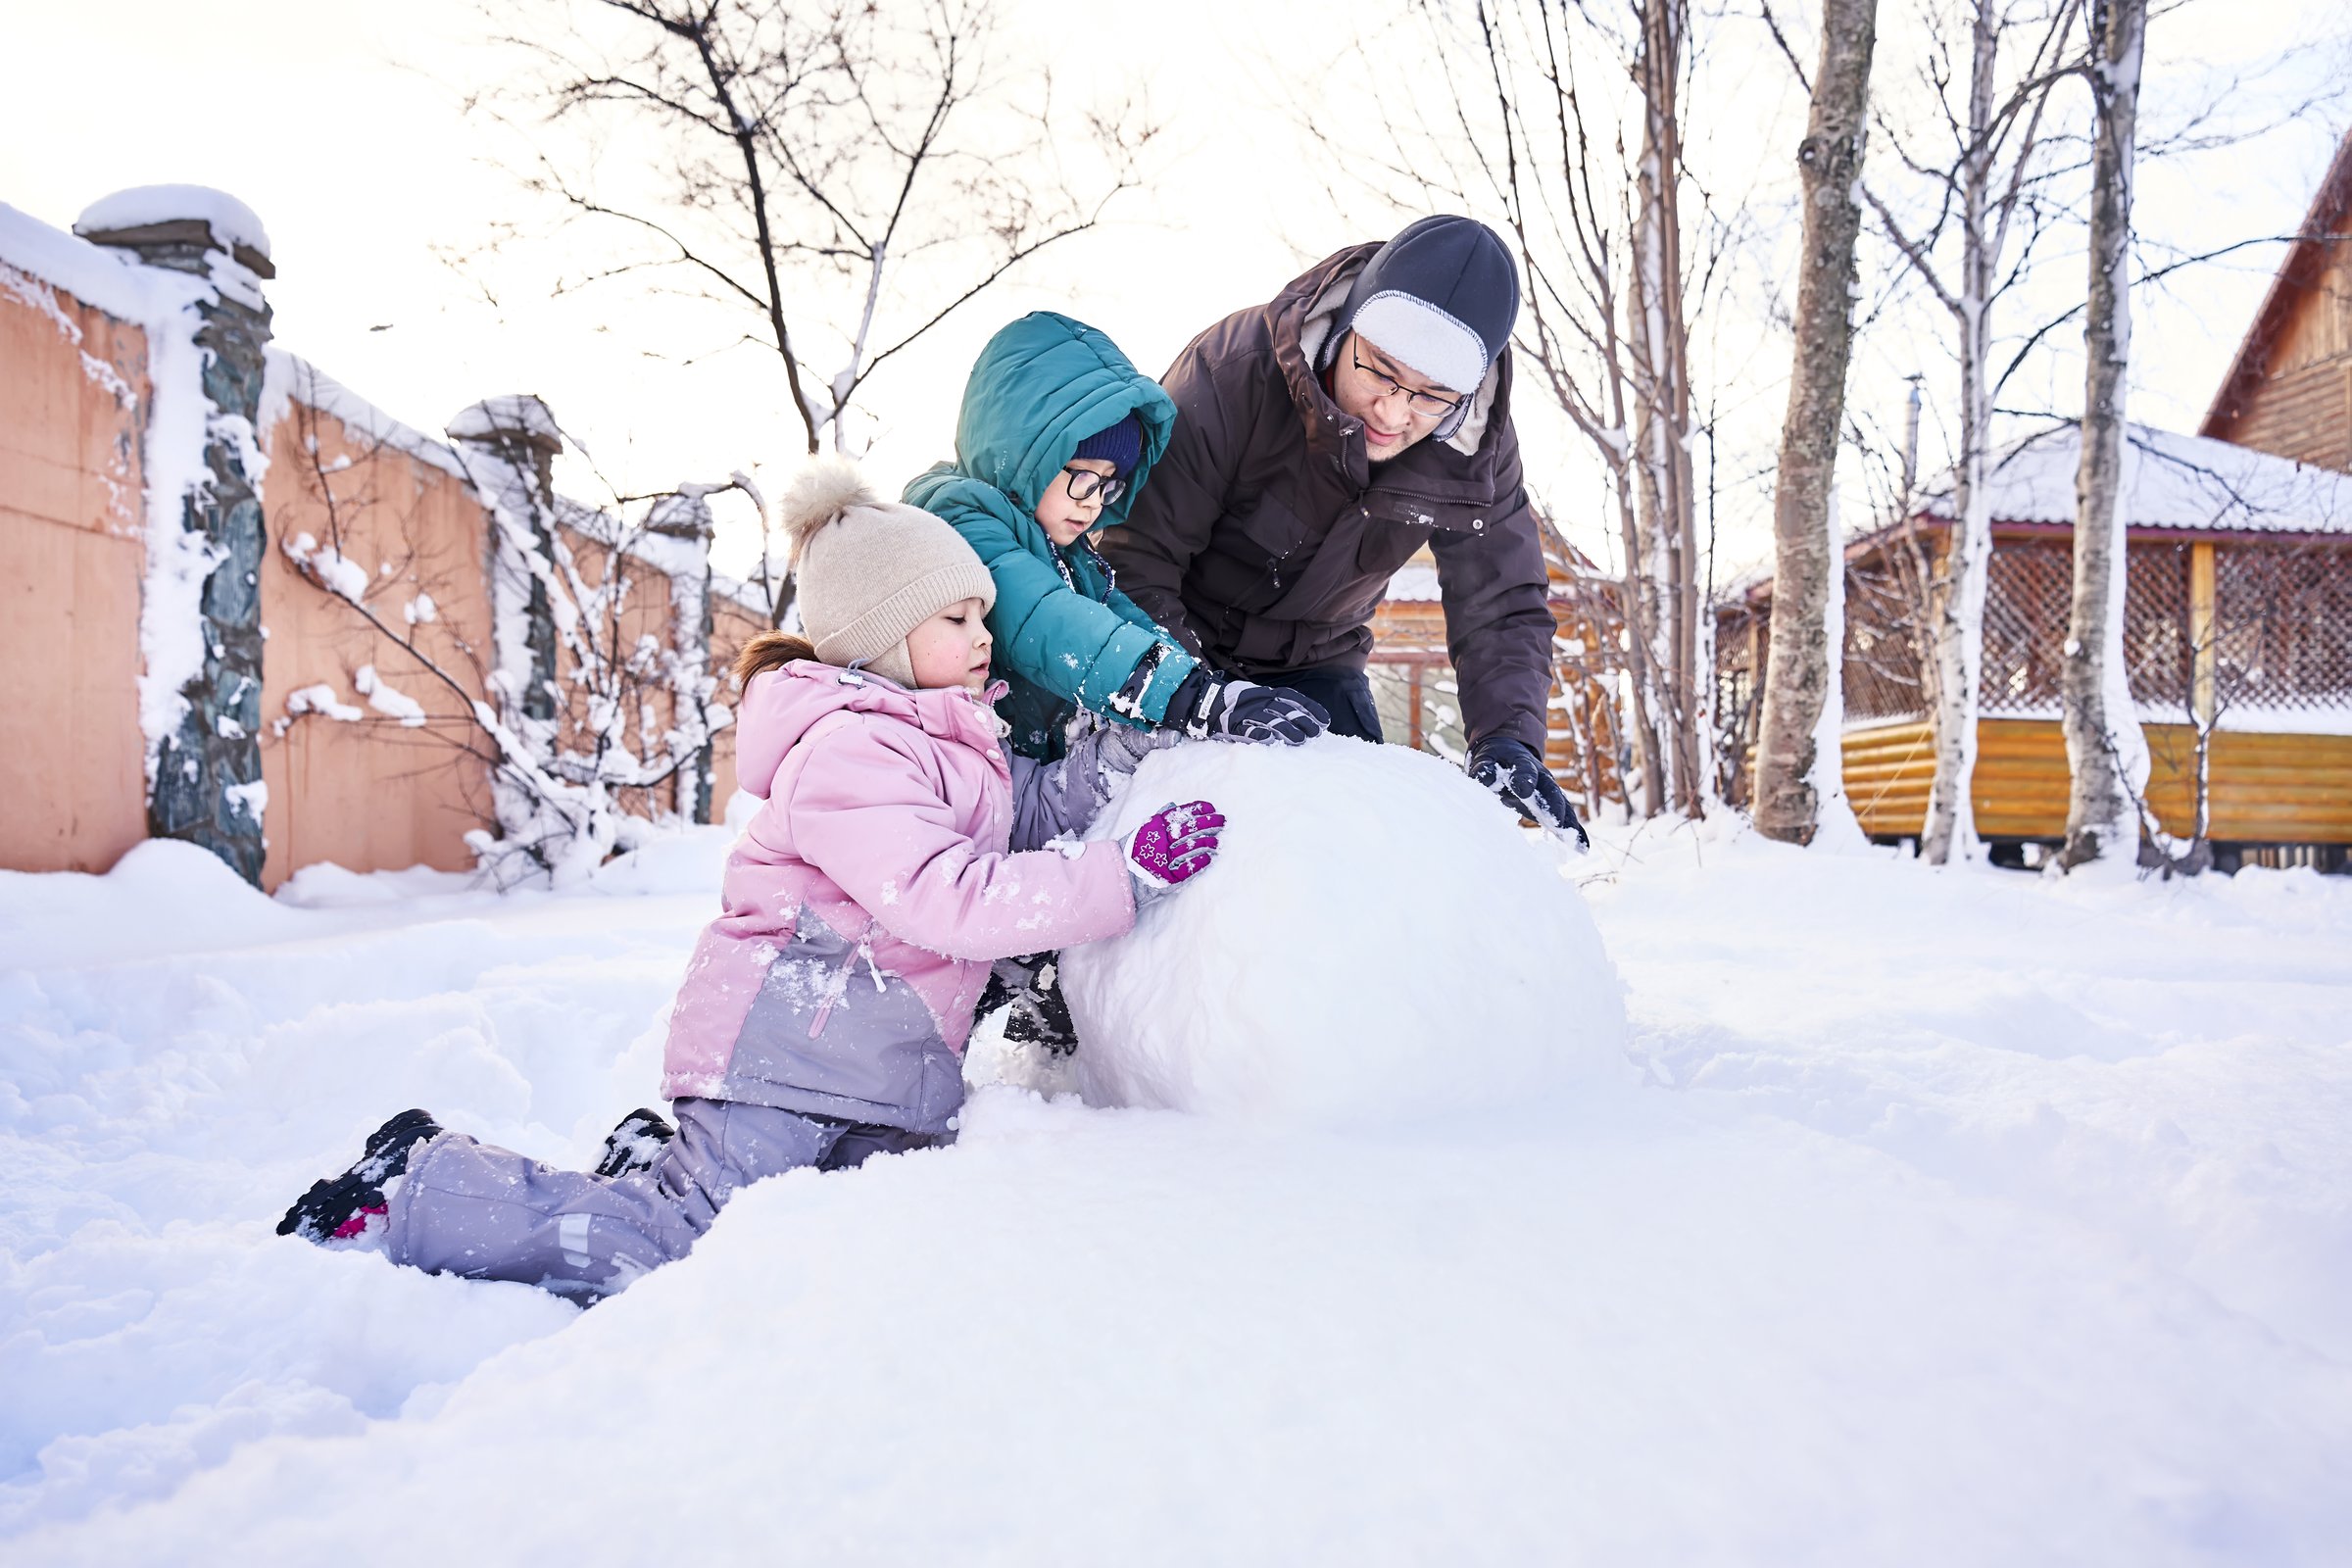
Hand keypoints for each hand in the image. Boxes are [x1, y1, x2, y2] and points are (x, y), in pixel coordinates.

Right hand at [1123, 799, 1224, 901]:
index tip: (1211, 808)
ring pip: (1190, 847)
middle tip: (1222, 821)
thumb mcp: (1145, 830)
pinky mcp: (1168, 876)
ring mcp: (1165, 858)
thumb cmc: (1136, 851)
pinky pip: (1186, 868)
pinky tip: (1208, 858)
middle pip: (1189, 829)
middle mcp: (1161, 840)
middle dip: (1208, 823)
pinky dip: (1198, 862)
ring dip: (1206, 842)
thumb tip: (1173, 805)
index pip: (1180, 814)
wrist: (1122, 873)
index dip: (1197, 810)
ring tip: (1218, 841)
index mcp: (1156, 827)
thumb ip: (1160, 818)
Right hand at [1168, 670, 1328, 745]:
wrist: (1205, 703)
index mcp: (1266, 693)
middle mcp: (1259, 701)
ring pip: (1270, 720)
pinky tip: (1272, 742)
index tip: (1324, 720)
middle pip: (1285, 710)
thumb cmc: (1236, 703)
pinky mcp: (1233, 725)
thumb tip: (1301, 718)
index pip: (1293, 699)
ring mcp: (1246, 713)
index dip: (1310, 709)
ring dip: (1286, 730)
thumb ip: (1276, 706)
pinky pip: (1248, 730)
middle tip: (1316, 733)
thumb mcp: (1258, 698)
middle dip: (1302, 721)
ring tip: (1300, 740)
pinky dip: (1260, 735)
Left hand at [1467, 736, 1588, 849]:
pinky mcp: (1551, 806)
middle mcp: (1541, 777)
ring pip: (1562, 807)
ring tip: (1575, 841)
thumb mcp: (1486, 759)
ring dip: (1568, 824)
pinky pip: (1565, 819)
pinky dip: (1574, 832)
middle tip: (1557, 823)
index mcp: (1522, 762)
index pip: (1524, 770)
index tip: (1524, 791)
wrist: (1508, 754)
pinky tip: (1583, 848)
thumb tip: (1485, 779)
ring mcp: (1549, 792)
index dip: (1524, 780)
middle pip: (1551, 791)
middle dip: (1554, 807)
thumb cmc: (1495, 759)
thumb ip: (1485, 769)